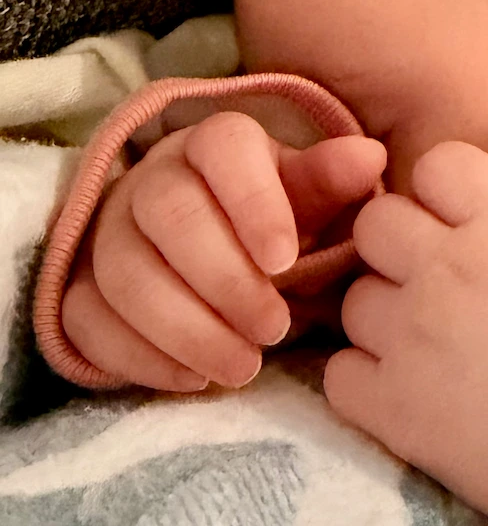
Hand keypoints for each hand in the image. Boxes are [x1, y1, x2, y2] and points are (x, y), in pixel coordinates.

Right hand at [62, 111, 386, 390]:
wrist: (225, 259)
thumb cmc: (276, 225)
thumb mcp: (311, 202)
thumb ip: (331, 183)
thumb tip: (368, 156)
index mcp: (214, 145)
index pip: (223, 149)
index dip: (251, 202)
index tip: (284, 261)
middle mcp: (152, 179)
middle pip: (168, 215)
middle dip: (223, 280)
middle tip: (275, 329)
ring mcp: (107, 233)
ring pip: (125, 273)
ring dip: (186, 328)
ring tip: (244, 366)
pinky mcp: (81, 288)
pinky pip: (88, 320)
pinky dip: (140, 356)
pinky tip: (194, 380)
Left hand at [326, 122, 487, 525]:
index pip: (436, 165)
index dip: (447, 193)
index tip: (466, 227)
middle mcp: (447, 270)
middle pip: (376, 224)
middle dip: (399, 248)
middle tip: (435, 288)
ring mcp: (413, 338)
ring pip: (352, 300)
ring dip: (381, 319)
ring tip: (425, 348)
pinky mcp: (392, 406)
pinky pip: (337, 375)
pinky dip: (363, 384)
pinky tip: (406, 394)